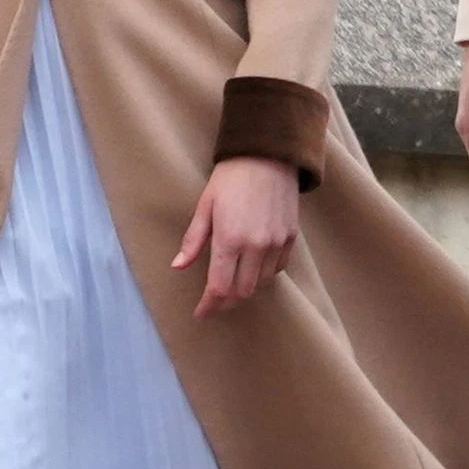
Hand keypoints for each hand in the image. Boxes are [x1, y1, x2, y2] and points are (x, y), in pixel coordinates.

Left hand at [175, 157, 299, 316]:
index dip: (209, 305)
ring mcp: (276, 242)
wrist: (268, 156)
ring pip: (262, 282)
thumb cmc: (230, 178)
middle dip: (227, 300)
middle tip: (215, 299)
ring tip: (234, 281)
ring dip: (246, 287)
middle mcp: (256, 245)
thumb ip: (193, 241)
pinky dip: (265, 273)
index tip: (201, 312)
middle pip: (242, 291)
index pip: (219, 287)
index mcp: (230, 239)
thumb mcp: (205, 206)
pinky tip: (254, 266)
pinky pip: (278, 267)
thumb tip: (178, 266)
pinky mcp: (291, 236)